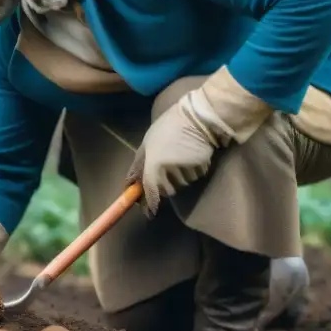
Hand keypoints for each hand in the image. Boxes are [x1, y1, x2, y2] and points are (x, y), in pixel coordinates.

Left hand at [123, 94, 220, 218]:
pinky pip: (194, 177)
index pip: (151, 191)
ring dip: (179, 177)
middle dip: (164, 185)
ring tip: (179, 157)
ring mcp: (187, 170)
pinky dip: (191, 171)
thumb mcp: (146, 145)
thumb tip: (129, 186)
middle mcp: (170, 170)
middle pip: (167, 191)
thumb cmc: (166, 129)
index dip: (150, 204)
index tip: (149, 213)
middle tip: (166, 168)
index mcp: (154, 164)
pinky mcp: (201, 168)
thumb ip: (137, 167)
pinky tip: (190, 156)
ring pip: (181, 184)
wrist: (195, 118)